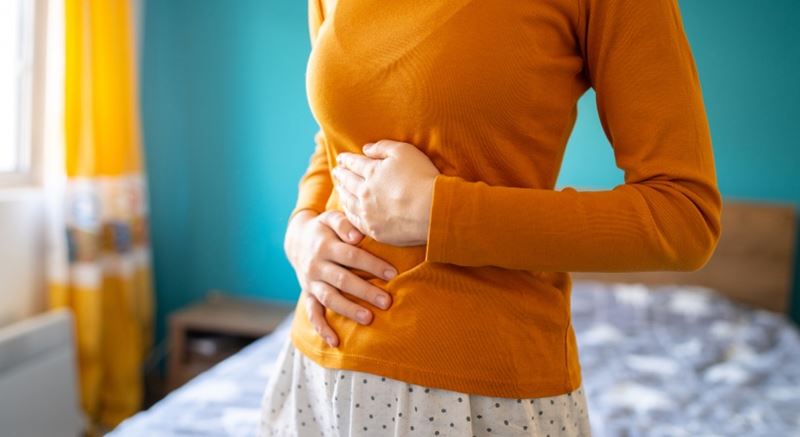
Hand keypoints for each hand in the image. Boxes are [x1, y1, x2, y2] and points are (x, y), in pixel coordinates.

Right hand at [284, 209, 397, 346]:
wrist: (296, 240)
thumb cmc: (324, 229)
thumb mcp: (330, 218)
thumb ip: (344, 223)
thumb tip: (357, 235)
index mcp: (324, 246)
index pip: (351, 256)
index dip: (372, 265)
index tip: (393, 274)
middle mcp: (316, 266)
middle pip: (342, 280)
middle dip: (365, 291)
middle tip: (387, 301)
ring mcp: (310, 282)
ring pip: (330, 298)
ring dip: (349, 310)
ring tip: (369, 319)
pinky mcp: (307, 294)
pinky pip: (312, 313)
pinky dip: (322, 328)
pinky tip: (335, 342)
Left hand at [332, 140, 439, 245]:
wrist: (431, 210)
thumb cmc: (422, 178)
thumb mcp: (404, 152)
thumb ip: (383, 147)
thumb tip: (366, 149)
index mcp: (372, 171)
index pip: (354, 163)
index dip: (347, 159)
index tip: (341, 158)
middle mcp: (365, 192)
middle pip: (348, 181)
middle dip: (341, 174)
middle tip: (336, 171)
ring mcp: (368, 212)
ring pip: (348, 201)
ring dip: (342, 193)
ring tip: (339, 189)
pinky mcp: (374, 229)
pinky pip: (355, 221)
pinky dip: (348, 213)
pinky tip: (347, 210)